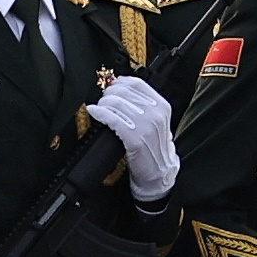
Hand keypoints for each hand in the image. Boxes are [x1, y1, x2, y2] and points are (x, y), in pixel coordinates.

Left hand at [90, 72, 177, 198]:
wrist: (159, 175)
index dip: (120, 82)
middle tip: (103, 97)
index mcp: (162, 106)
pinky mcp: (134, 139)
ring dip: (103, 103)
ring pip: (117, 104)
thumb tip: (122, 91)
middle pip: (124, 92)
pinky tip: (94, 112)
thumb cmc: (155, 149)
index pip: (137, 84)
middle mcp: (155, 114)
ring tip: (98, 106)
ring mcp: (145, 126)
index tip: (112, 85)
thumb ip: (145, 107)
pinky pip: (113, 119)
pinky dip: (100, 113)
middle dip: (109, 92)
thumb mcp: (157, 123)